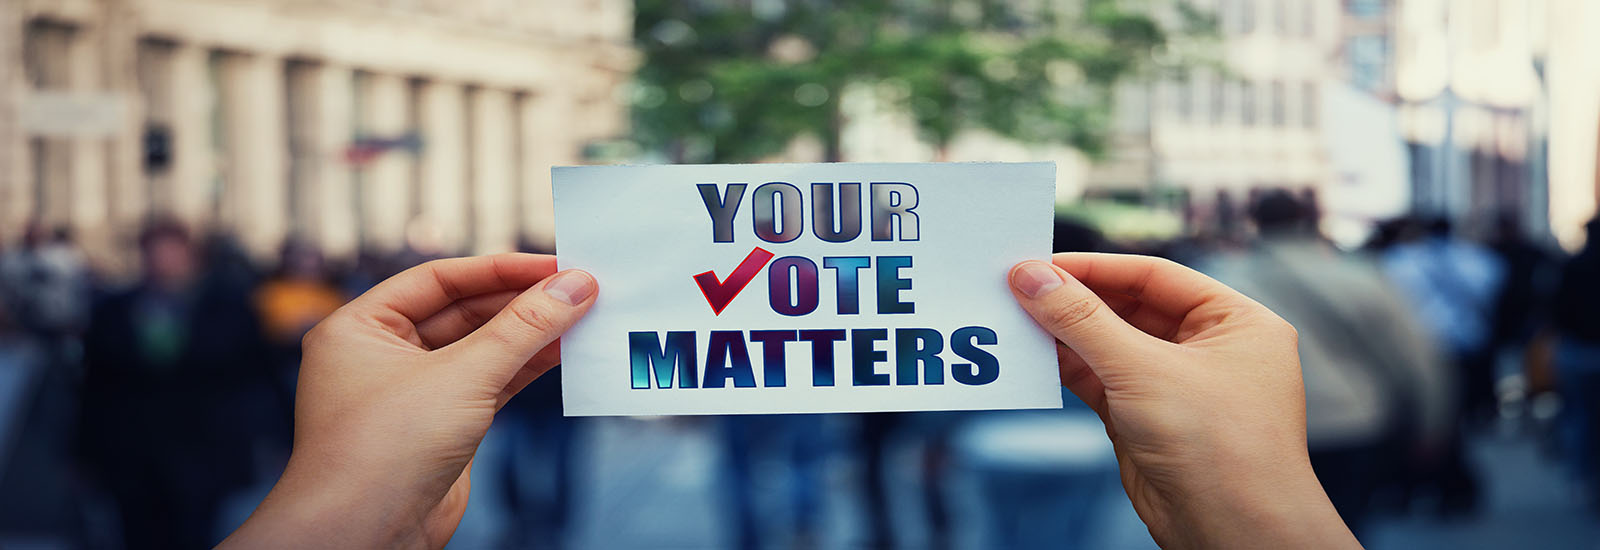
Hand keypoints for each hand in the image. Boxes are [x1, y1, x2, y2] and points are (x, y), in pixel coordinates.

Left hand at [222, 254, 596, 548]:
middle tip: (578, 289)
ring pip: (481, 350)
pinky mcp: (441, 427)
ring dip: (530, 335)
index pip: (439, 279)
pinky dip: (525, 369)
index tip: (554, 264)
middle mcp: (382, 355)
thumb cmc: (383, 451)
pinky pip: (489, 384)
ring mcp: (413, 394)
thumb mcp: (462, 375)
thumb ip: (523, 328)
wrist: (363, 537)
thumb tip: (574, 285)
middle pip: (463, 312)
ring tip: (582, 317)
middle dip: (521, 302)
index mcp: (360, 327)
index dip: (499, 269)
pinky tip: (563, 355)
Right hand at [1008, 253, 1359, 549]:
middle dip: (1075, 302)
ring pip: (1110, 347)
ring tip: (1015, 320)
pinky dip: (1068, 370)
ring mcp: (1177, 388)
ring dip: (1065, 336)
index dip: (1096, 268)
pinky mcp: (1147, 422)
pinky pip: (1101, 382)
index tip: (1041, 264)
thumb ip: (1082, 320)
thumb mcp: (1143, 370)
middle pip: (1130, 308)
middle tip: (1019, 289)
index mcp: (1236, 322)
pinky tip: (1032, 358)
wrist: (1233, 534)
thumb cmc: (1220, 448)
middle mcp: (1210, 350)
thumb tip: (1031, 277)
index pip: (1156, 276)